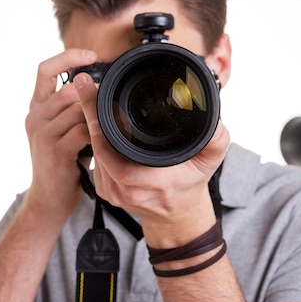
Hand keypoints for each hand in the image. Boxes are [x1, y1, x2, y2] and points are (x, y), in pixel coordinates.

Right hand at [24, 49, 97, 215]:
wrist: (49, 199)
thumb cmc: (63, 162)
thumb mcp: (64, 130)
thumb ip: (74, 109)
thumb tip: (100, 88)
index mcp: (37, 108)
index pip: (45, 70)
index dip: (68, 57)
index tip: (91, 55)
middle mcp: (35, 117)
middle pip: (69, 90)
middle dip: (94, 97)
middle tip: (112, 107)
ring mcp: (43, 133)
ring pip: (78, 109)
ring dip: (98, 116)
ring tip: (109, 127)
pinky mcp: (55, 150)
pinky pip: (83, 131)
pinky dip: (98, 133)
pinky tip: (105, 140)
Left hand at [73, 72, 229, 245]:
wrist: (177, 213)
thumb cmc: (192, 182)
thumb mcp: (211, 160)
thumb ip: (215, 139)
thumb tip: (214, 121)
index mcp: (158, 184)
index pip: (122, 166)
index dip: (105, 140)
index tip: (96, 108)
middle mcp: (133, 192)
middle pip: (102, 156)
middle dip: (91, 119)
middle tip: (84, 88)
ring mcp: (117, 195)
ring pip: (95, 158)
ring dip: (88, 127)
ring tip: (86, 98)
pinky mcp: (106, 193)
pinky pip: (95, 164)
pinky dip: (91, 141)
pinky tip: (91, 120)